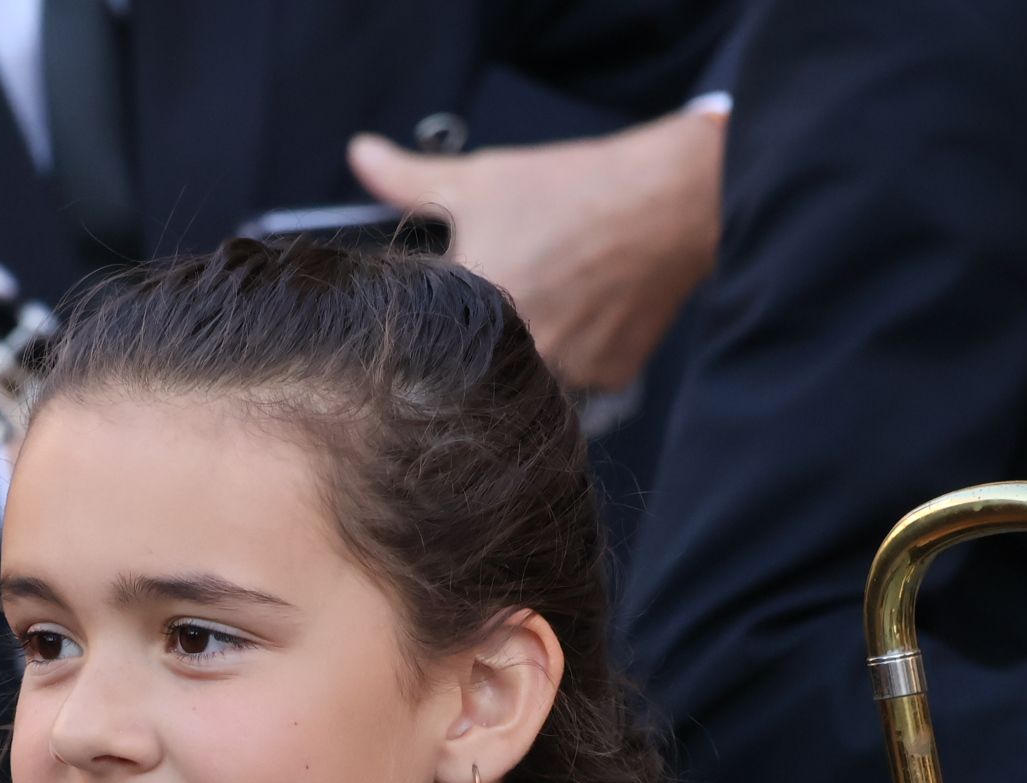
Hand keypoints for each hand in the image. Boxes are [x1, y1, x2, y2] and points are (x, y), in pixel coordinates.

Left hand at [347, 106, 725, 393]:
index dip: (430, 315)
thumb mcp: (479, 180)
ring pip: (525, 380)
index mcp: (468, 316)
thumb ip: (406, 179)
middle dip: (477, 339)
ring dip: (523, 356)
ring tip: (548, 301)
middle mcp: (513, 357)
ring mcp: (565, 375)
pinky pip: (578, 383)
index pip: (423, 338)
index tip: (445, 298)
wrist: (667, 202)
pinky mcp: (607, 381)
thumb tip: (359, 155)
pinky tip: (584, 315)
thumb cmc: (568, 190)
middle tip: (511, 290)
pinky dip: (576, 356)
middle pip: (474, 367)